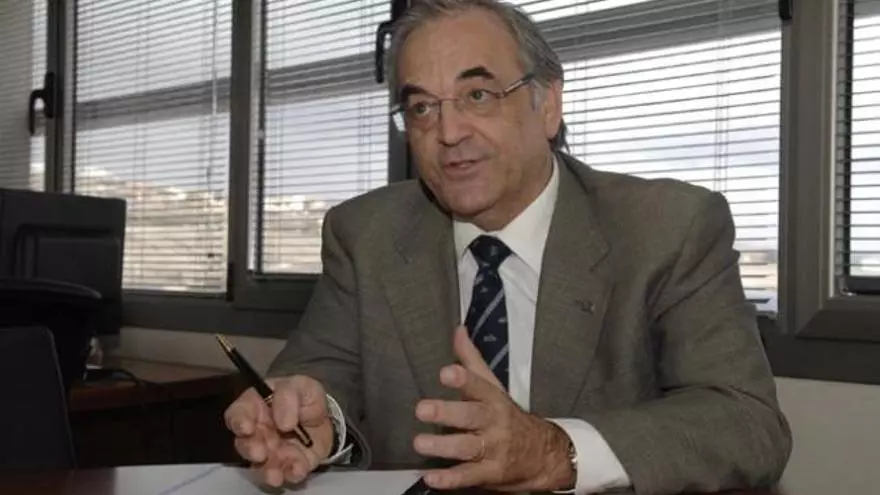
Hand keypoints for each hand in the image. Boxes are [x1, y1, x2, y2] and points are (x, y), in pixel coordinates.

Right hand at [224, 375, 334, 486]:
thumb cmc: (305, 397)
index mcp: (256, 406)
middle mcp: (257, 432)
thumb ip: (288, 395)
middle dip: (250, 449)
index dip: (238, 421)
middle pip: (244, 443)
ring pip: (261, 464)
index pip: (238, 413)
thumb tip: (283, 421)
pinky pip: (285, 473)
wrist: (326, 418)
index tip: (246, 428)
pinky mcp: (286, 465)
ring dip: (267, 470)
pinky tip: (297, 470)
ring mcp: (270, 451)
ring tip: (276, 474)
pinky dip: (290, 473)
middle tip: (260, 453)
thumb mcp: (301, 386)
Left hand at [413, 326, 575, 491]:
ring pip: (467, 447)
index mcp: (493, 399)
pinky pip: (469, 476)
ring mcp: (493, 449)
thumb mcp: (493, 386)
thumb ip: (471, 360)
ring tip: (420, 443)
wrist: (542, 454)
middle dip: (447, 412)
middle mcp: (493, 423)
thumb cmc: (509, 417)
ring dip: (443, 446)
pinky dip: (451, 479)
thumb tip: (458, 331)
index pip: (478, 386)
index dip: (463, 379)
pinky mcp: (490, 473)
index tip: (446, 372)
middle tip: (423, 409)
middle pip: (471, 416)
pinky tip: (433, 477)